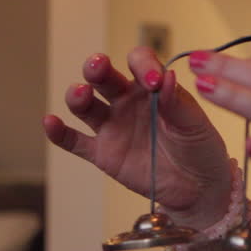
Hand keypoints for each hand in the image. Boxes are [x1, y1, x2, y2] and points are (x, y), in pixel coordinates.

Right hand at [43, 47, 231, 229]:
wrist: (199, 188)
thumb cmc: (200, 148)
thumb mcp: (195, 124)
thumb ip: (178, 102)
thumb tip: (167, 77)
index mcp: (152, 87)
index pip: (139, 62)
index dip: (142, 65)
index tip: (152, 81)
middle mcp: (127, 101)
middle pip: (104, 77)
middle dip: (97, 67)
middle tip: (98, 66)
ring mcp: (113, 126)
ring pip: (86, 105)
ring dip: (78, 96)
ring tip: (81, 94)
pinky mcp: (103, 153)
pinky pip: (75, 141)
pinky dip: (60, 132)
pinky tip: (51, 122)